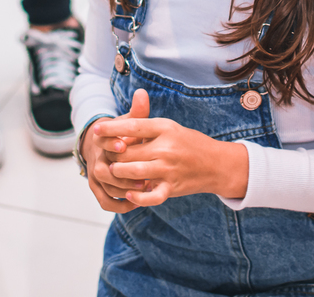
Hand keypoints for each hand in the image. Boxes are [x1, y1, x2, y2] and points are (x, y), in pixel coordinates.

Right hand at [81, 89, 150, 213]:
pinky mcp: (99, 190)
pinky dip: (119, 204)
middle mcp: (96, 160)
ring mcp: (96, 177)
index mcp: (101, 141)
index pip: (101, 142)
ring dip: (125, 190)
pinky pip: (106, 202)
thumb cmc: (124, 134)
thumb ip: (137, 111)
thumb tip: (142, 92)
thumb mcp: (129, 122)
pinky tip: (137, 202)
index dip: (111, 143)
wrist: (108, 148)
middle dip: (122, 174)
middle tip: (144, 176)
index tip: (124, 144)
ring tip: (146, 189)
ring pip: (107, 188)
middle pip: (103, 170)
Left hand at [94, 89, 248, 206]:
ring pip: (134, 173)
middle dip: (112, 154)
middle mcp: (166, 148)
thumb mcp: (169, 127)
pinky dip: (138, 197)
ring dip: (120, 173)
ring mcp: (169, 169)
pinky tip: (129, 195)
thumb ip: (147, 125)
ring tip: (114, 171)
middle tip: (104, 155)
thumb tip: (126, 114)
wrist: (217, 164)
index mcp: (165, 128)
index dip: (111, 129)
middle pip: (129, 152)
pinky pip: (152, 196)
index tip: (96, 130)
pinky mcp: (172, 187)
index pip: (133, 127)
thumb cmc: (188, 143)